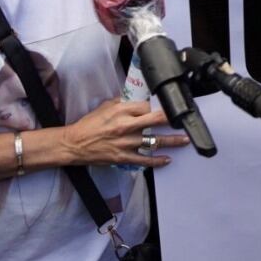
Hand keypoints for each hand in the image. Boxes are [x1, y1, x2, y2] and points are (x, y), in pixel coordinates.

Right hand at [61, 98, 187, 167]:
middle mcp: (127, 126)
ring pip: (155, 141)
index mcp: (122, 111)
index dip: (160, 106)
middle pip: (157, 120)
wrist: (74, 144)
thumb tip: (138, 100)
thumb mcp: (106, 106)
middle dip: (174, 120)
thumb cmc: (89, 124)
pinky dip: (158, 161)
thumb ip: (123, 103)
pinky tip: (167, 159)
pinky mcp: (124, 157)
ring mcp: (126, 143)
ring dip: (172, 142)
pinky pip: (145, 160)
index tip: (170, 106)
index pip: (148, 106)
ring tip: (184, 140)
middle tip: (186, 120)